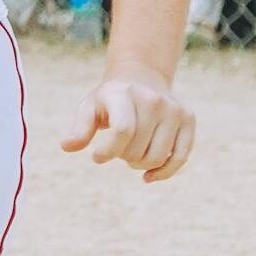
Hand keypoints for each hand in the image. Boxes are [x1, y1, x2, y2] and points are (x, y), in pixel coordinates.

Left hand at [62, 65, 194, 182]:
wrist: (141, 78)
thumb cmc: (110, 99)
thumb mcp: (89, 108)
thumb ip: (80, 128)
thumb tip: (66, 147)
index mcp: (124, 94)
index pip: (123, 130)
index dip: (108, 151)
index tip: (97, 157)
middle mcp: (153, 100)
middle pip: (137, 150)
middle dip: (122, 157)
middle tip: (117, 149)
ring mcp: (174, 109)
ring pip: (157, 158)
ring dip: (139, 165)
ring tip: (130, 154)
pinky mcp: (188, 120)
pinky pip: (180, 158)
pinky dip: (163, 173)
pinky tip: (147, 177)